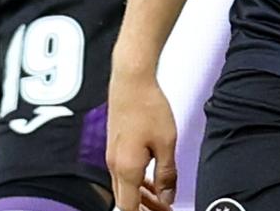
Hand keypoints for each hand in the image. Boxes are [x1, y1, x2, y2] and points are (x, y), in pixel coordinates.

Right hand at [107, 66, 178, 210]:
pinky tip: (151, 179)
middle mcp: (114, 164)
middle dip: (144, 209)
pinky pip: (124, 173)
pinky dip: (137, 182)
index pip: (129, 207)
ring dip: (142, 196)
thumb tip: (167, 197)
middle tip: (164, 209)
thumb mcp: (166, 144)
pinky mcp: (115, 145)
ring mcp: (112, 154)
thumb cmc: (147, 106)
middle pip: (125, 200)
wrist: (131, 80)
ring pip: (124, 187)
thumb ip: (167, 175)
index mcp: (126, 168)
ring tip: (161, 199)